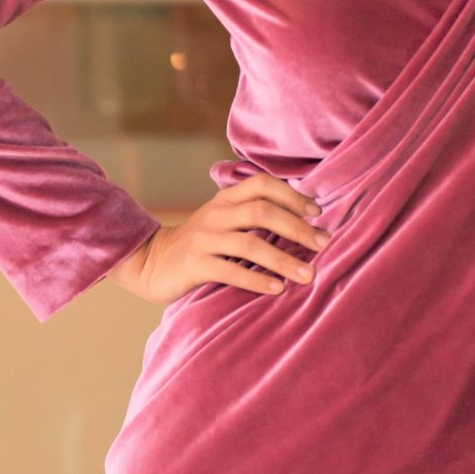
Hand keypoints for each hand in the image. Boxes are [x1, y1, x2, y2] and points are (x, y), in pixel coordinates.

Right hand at [106, 174, 331, 306]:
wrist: (150, 262)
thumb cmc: (200, 244)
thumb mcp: (223, 220)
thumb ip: (253, 215)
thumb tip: (304, 222)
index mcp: (226, 199)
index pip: (263, 184)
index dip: (293, 195)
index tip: (318, 214)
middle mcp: (216, 214)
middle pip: (262, 211)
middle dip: (297, 228)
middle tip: (324, 244)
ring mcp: (203, 239)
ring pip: (249, 243)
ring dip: (283, 260)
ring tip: (309, 275)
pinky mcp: (193, 265)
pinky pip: (229, 271)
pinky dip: (256, 279)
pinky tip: (277, 289)